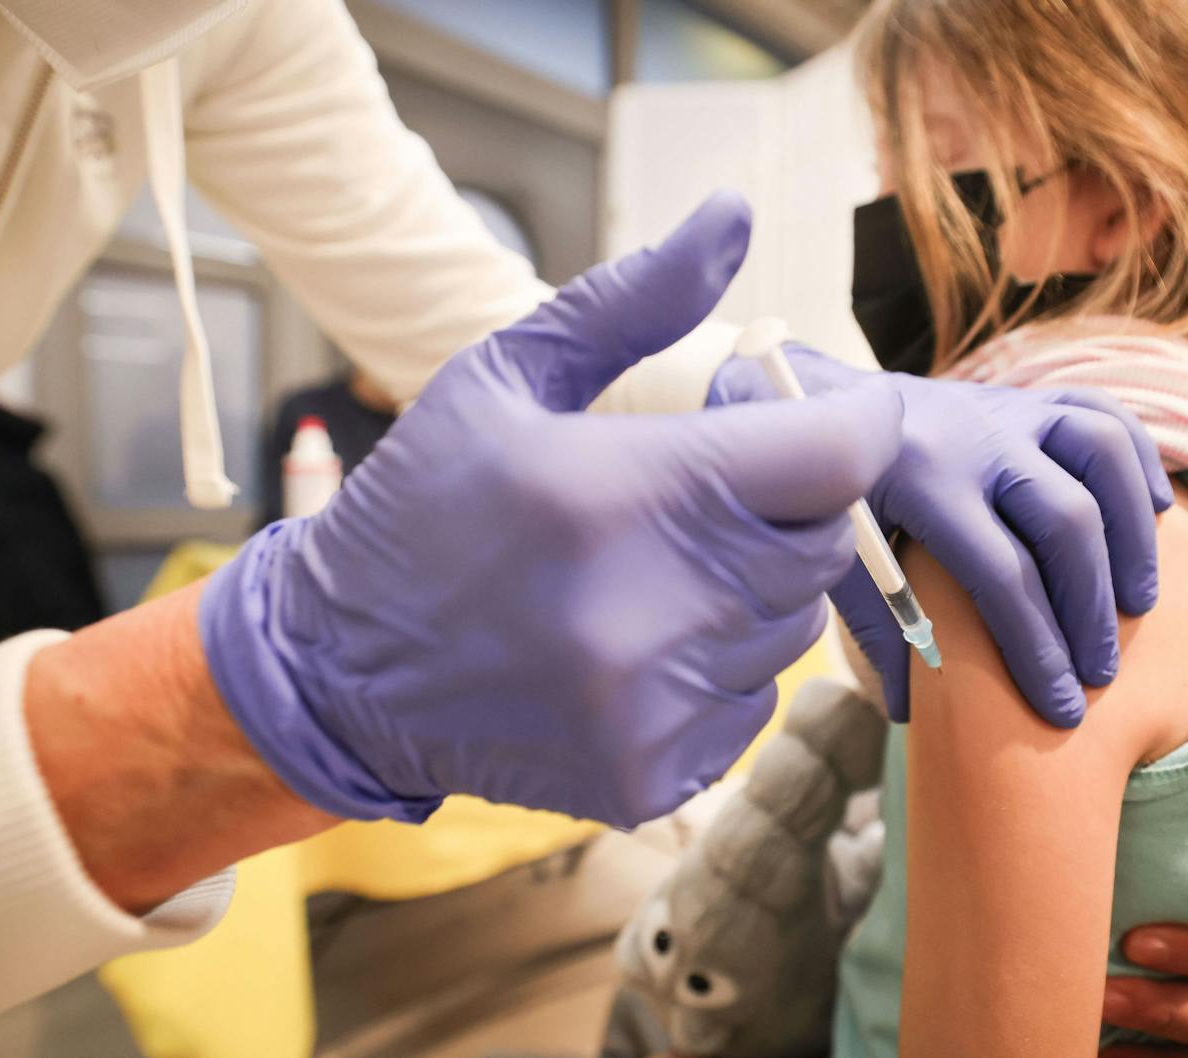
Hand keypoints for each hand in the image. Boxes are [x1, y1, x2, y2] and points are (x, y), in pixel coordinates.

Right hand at [198, 192, 904, 828]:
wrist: (340, 667)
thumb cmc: (427, 503)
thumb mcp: (507, 373)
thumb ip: (635, 298)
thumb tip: (733, 215)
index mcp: (625, 491)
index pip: (837, 460)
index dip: (847, 429)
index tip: (816, 423)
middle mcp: (653, 610)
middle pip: (821, 546)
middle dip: (784, 509)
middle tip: (699, 498)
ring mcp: (655, 706)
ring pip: (791, 630)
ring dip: (747, 593)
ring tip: (650, 574)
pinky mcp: (653, 774)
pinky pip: (750, 706)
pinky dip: (714, 672)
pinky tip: (633, 646)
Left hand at [709, 351, 1170, 725]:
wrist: (823, 402)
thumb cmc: (833, 496)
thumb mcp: (837, 556)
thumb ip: (876, 625)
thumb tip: (912, 710)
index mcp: (921, 479)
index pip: (1001, 574)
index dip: (1038, 648)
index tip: (1062, 707)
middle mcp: (975, 437)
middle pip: (1064, 521)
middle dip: (1090, 608)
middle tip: (1100, 671)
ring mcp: (1009, 410)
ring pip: (1101, 454)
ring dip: (1130, 533)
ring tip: (1137, 604)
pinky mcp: (1030, 398)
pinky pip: (1106, 415)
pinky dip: (1139, 464)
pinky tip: (1154, 515)